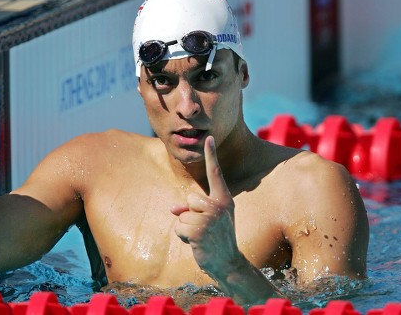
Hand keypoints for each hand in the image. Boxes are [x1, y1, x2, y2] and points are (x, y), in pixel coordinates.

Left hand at [170, 136, 242, 275]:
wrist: (227, 263)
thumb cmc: (216, 239)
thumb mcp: (209, 219)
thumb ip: (192, 209)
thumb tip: (173, 209)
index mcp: (224, 199)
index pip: (215, 173)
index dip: (211, 155)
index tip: (208, 137)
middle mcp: (219, 205)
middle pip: (190, 198)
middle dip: (191, 213)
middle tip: (205, 229)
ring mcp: (211, 217)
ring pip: (183, 214)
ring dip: (186, 227)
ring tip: (201, 236)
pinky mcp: (200, 230)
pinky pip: (179, 226)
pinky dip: (183, 236)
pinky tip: (197, 243)